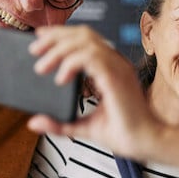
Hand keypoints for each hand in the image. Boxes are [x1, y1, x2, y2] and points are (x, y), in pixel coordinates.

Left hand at [25, 25, 160, 158]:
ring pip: (85, 42)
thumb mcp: (82, 127)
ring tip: (42, 67)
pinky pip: (91, 57)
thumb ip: (59, 123)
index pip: (86, 39)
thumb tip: (33, 122)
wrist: (145, 143)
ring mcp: (118, 68)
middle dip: (56, 37)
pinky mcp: (116, 77)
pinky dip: (71, 63)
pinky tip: (60, 78)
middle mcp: (116, 63)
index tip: (40, 39)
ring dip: (59, 49)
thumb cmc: (123, 134)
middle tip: (34, 50)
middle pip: (84, 34)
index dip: (62, 34)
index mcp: (111, 68)